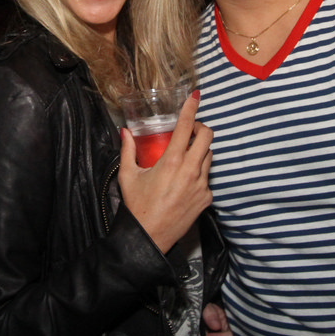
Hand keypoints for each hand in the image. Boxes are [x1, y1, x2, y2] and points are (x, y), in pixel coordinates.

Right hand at [118, 93, 212, 252]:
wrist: (150, 238)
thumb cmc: (137, 207)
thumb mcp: (128, 176)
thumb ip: (128, 150)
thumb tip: (125, 132)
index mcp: (171, 162)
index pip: (186, 127)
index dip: (191, 108)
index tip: (195, 97)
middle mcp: (190, 171)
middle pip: (207, 137)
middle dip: (200, 128)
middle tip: (188, 131)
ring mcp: (201, 185)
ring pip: (209, 156)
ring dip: (200, 150)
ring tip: (185, 155)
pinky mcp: (206, 198)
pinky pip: (207, 177)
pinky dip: (198, 173)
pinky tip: (184, 181)